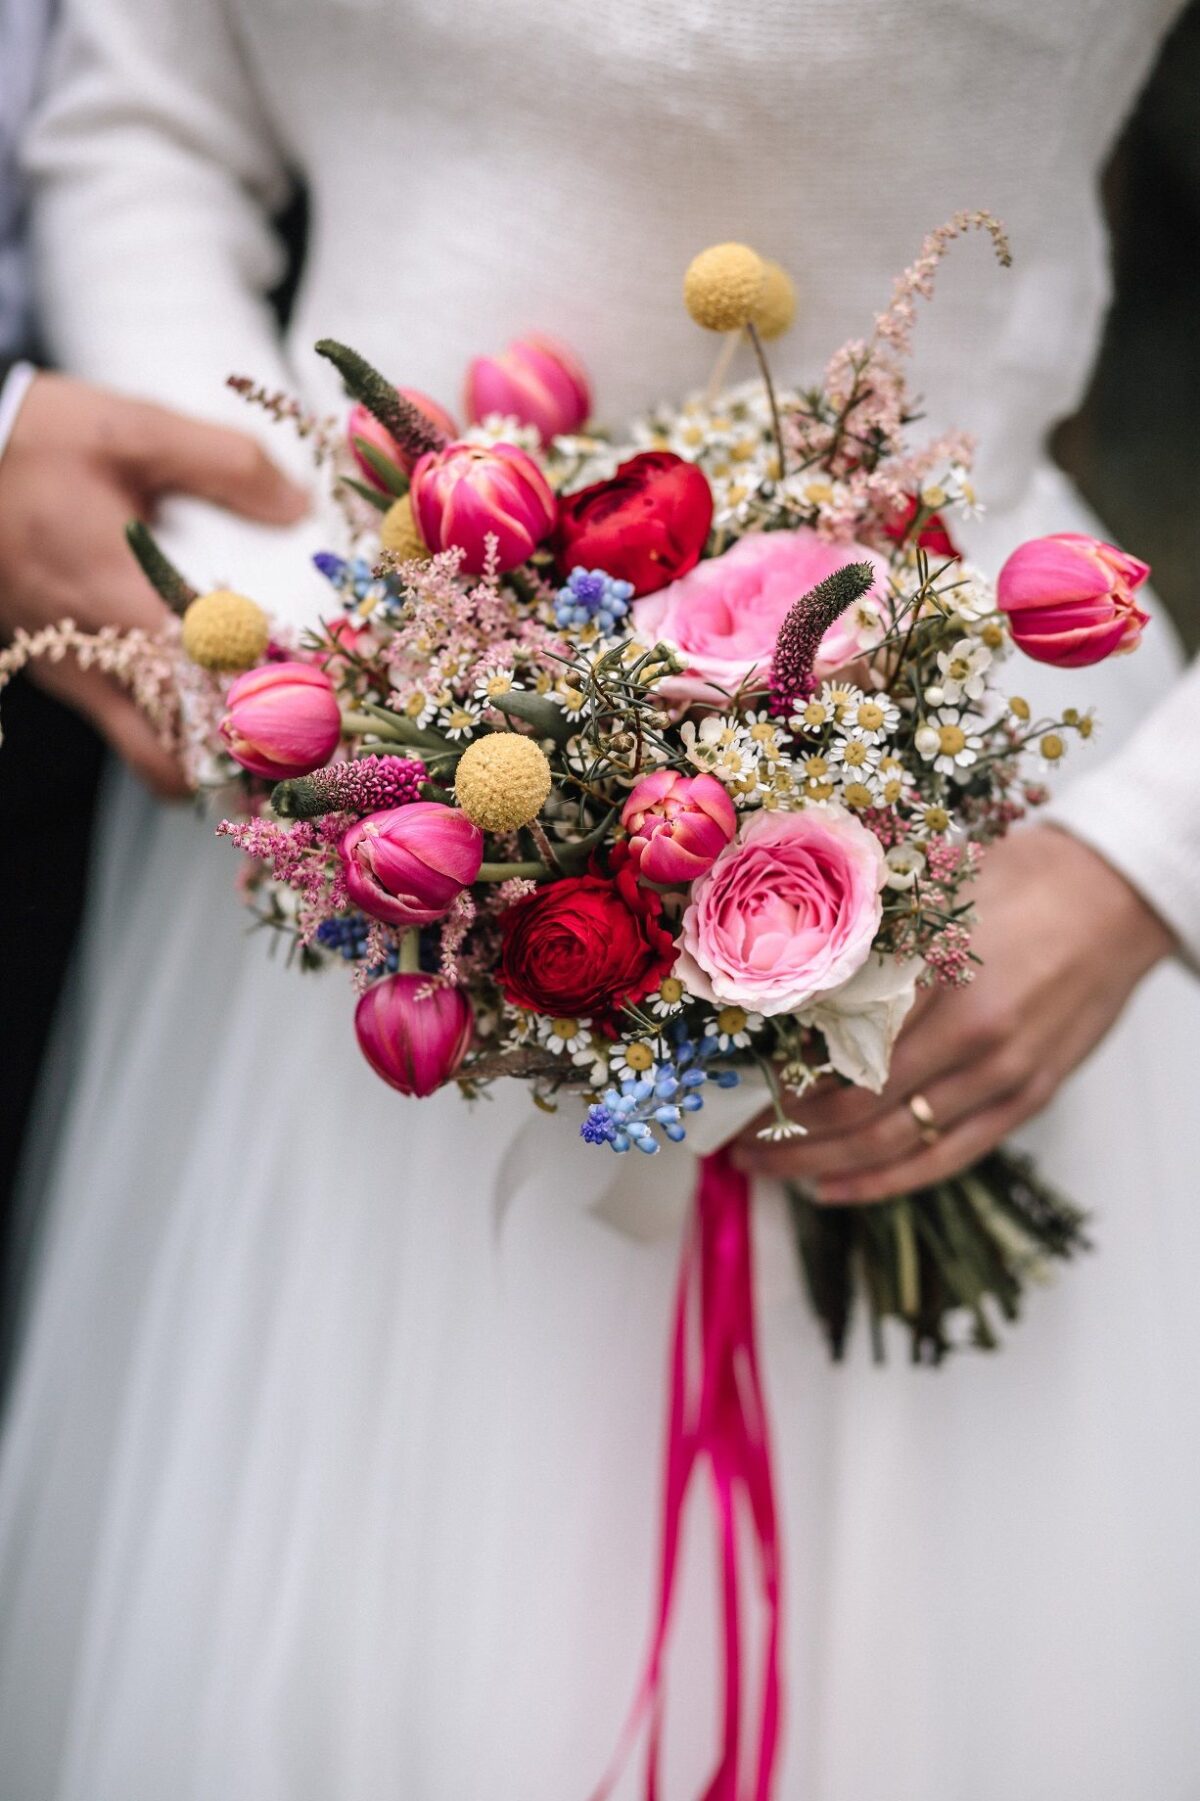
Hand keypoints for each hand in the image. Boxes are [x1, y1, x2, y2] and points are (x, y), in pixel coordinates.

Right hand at [0, 372, 308, 796]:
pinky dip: (180, 732)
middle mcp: (98, 660)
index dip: (275, 717)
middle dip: (248, 767)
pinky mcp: (65, 673)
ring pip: (154, 760)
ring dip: (213, 757)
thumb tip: (298, 506)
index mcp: (121, 604)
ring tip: (276, 731)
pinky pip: (131, 730)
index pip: (210, 694)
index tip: (330, 712)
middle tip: (310, 746)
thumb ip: (224, 463)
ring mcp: (77, 676)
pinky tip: (223, 695)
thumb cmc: (32, 443)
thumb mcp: (129, 429)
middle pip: (183, 763)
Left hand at [732, 825, 1175, 1199]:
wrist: (1117, 895)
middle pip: (855, 1107)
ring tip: (767, 1167)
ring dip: (820, 1163)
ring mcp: (1003, 1075)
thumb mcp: (933, 896)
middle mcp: (972, 1036)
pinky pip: (946, 1157)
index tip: (733, 1087)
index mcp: (939, 976)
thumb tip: (784, 989)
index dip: (777, 1076)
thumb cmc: (1020, 880)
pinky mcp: (1028, 1098)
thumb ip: (867, 947)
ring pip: (893, 1143)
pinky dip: (884, 1182)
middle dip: (785, 1131)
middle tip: (734, 1140)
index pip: (835, 1048)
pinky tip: (833, 1189)